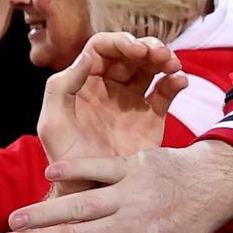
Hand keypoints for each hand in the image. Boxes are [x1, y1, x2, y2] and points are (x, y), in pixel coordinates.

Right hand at [0, 141, 232, 232]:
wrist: (210, 189)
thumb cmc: (181, 230)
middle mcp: (130, 228)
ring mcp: (130, 195)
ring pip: (79, 204)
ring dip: (44, 211)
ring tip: (15, 218)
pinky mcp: (132, 167)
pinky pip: (98, 167)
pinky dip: (73, 169)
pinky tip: (49, 173)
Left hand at [38, 33, 187, 186]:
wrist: (92, 191)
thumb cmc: (65, 158)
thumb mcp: (53, 122)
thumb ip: (60, 87)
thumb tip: (85, 56)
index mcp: (82, 82)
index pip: (101, 48)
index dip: (119, 42)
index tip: (135, 49)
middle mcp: (107, 86)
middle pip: (129, 54)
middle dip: (146, 47)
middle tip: (159, 54)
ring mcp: (130, 100)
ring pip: (149, 68)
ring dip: (163, 59)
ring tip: (172, 64)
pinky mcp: (151, 118)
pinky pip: (165, 93)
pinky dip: (174, 82)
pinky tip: (179, 80)